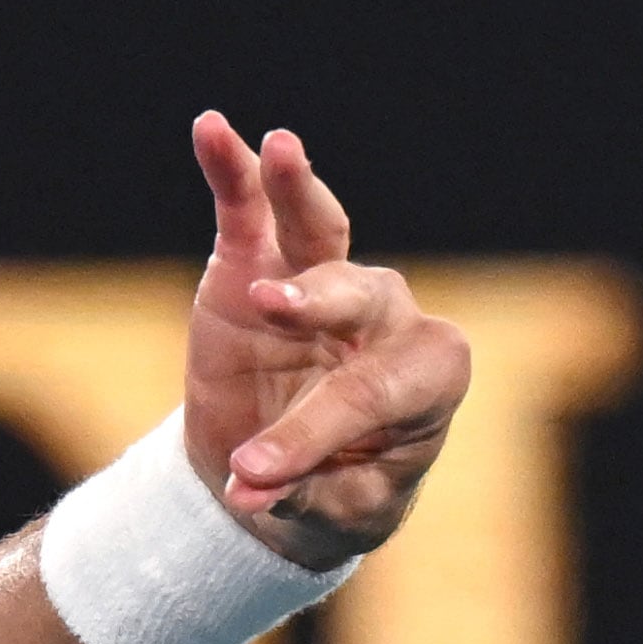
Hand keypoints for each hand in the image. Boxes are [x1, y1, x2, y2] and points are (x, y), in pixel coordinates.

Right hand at [182, 113, 470, 568]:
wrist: (287, 484)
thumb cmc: (336, 495)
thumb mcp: (335, 513)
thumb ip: (300, 493)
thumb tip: (246, 490)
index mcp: (429, 380)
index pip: (379, 392)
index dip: (314, 433)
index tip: (253, 475)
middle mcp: (388, 319)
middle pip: (361, 297)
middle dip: (315, 307)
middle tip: (271, 311)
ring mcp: (323, 283)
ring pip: (323, 230)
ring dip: (299, 191)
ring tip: (280, 154)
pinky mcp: (259, 265)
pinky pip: (252, 209)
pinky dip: (236, 169)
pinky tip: (214, 130)